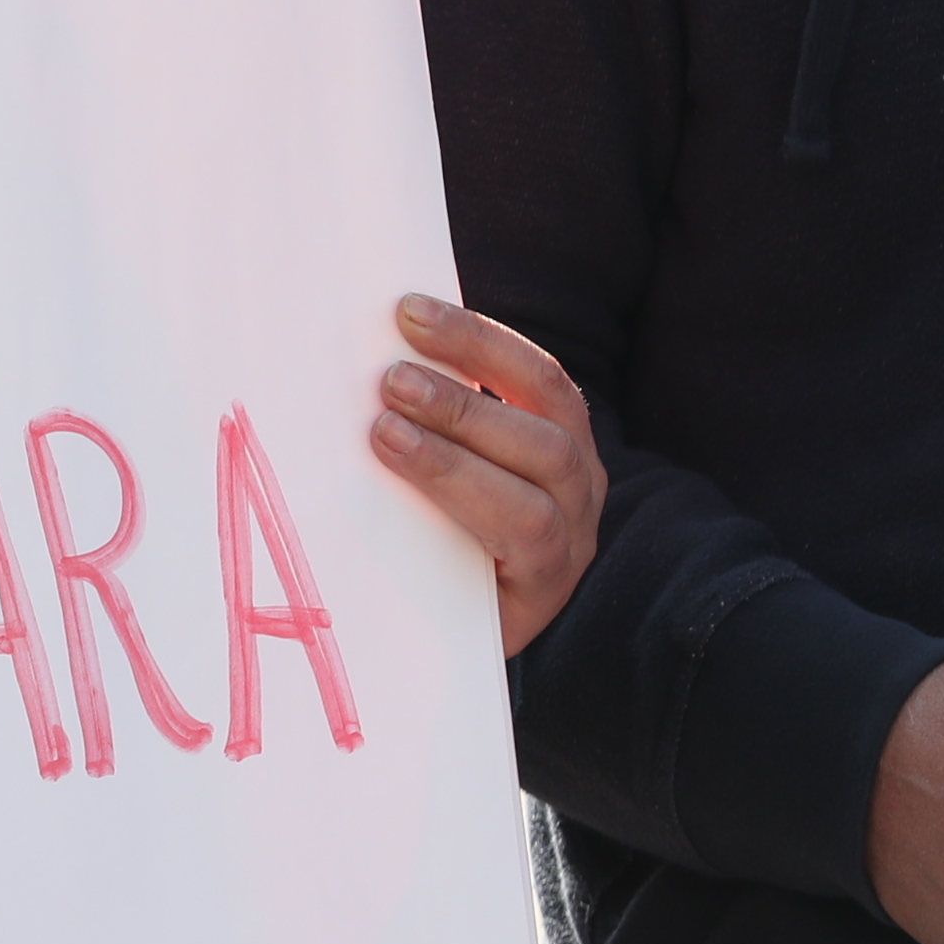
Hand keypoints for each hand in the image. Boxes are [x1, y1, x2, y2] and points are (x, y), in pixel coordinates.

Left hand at [371, 295, 606, 654]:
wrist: (450, 632)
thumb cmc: (439, 528)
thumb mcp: (442, 462)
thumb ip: (426, 414)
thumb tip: (364, 350)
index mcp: (561, 437)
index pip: (538, 377)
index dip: (478, 339)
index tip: (407, 310)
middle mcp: (580, 486)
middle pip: (545, 428)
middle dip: (464, 397)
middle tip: (390, 379)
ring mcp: (572, 542)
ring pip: (537, 491)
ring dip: (458, 454)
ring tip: (386, 431)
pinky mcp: (545, 593)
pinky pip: (522, 546)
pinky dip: (466, 507)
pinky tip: (408, 488)